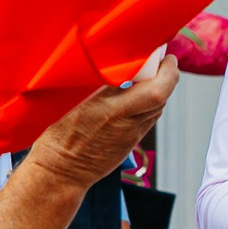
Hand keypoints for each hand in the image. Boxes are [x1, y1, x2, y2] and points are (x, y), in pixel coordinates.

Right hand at [34, 56, 180, 187]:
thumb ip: (104, 85)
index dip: (167, 71)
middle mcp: (128, 123)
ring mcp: (132, 136)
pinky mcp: (130, 144)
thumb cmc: (60, 136)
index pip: (158, 89)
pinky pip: (147, 119)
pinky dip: (148, 104)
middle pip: (162, 96)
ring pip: (158, 108)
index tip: (164, 56)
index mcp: (114, 110)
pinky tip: (134, 97)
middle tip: (157, 61)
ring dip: (158, 90)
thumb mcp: (78, 102)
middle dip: (165, 76)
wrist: (60, 172)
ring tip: (145, 76)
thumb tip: (122, 64)